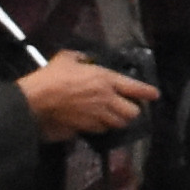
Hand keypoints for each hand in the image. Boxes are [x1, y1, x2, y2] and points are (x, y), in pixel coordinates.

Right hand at [18, 56, 150, 140]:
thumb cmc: (51, 77)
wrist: (35, 101)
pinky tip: (95, 123)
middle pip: (132, 112)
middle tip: (126, 107)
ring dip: (117, 121)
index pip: (135, 87)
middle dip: (131, 111)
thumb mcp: (67, 58)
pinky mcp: (86, 129)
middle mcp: (106, 99)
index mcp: (105, 79)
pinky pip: (100, 131)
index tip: (154, 95)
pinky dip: (101, 128)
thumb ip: (80, 58)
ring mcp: (97, 116)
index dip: (147, 92)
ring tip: (113, 116)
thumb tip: (84, 59)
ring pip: (118, 124)